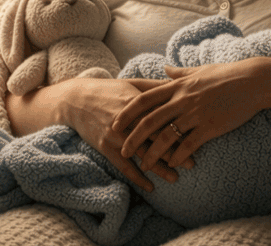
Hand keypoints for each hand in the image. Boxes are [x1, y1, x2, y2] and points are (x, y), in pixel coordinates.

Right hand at [59, 77, 189, 191]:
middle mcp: (127, 120)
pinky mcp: (104, 146)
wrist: (75, 100)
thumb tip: (179, 85)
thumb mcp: (131, 84)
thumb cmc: (107, 90)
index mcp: (137, 103)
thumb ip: (155, 87)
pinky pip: (122, 165)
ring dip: (159, 168)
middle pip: (154, 138)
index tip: (195, 137)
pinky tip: (149, 187)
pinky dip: (136, 177)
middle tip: (192, 163)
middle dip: (174, 151)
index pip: (162, 117)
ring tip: (175, 178)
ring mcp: (115, 135)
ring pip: (141, 154)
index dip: (178, 128)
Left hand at [111, 60, 266, 171]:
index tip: (115, 123)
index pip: (144, 100)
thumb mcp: (198, 70)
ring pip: (167, 136)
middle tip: (122, 150)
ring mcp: (196, 114)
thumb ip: (178, 72)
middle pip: (150, 121)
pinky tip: (172, 165)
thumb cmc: (226, 74)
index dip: (127, 113)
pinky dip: (178, 156)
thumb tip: (164, 68)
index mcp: (177, 86)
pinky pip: (189, 144)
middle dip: (133, 137)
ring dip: (153, 153)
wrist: (252, 81)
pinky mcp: (210, 126)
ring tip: (144, 166)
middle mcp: (182, 100)